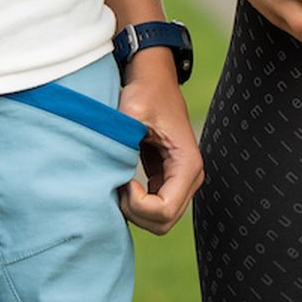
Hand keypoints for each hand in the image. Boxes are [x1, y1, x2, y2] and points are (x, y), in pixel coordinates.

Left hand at [116, 54, 202, 232]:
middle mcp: (190, 176)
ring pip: (160, 221)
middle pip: (163, 223)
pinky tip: (123, 182)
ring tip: (119, 181)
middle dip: (135, 212)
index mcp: (187, 164)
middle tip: (118, 184)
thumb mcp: (132, 113)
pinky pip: (155, 209)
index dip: (137, 205)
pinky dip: (136, 205)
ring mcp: (181, 180)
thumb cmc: (145, 91)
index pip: (164, 211)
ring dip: (135, 210)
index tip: (122, 180)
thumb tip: (110, 175)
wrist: (153, 78)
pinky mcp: (169, 179)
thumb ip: (123, 141)